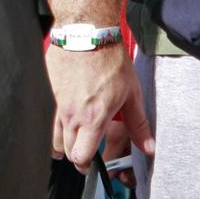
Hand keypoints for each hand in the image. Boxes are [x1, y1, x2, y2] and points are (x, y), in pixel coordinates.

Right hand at [46, 40, 153, 171]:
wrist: (86, 32)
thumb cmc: (110, 61)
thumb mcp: (131, 93)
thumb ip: (138, 124)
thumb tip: (149, 148)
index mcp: (94, 119)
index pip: (81, 157)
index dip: (87, 166)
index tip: (94, 164)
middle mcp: (73, 116)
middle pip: (67, 152)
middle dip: (77, 157)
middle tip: (87, 154)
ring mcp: (58, 105)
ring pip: (54, 138)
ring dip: (64, 144)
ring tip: (75, 141)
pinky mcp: (51, 93)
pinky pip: (51, 118)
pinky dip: (58, 126)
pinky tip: (68, 120)